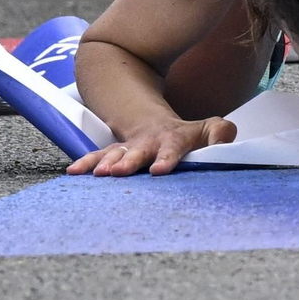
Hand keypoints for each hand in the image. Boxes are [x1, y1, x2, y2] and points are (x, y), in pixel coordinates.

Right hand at [65, 117, 237, 176]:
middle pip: (137, 152)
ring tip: (98, 174)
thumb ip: (220, 133)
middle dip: (128, 162)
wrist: (153, 125)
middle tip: (118, 171)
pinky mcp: (113, 156)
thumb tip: (224, 140)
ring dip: (105, 164)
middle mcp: (147, 144)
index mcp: (172, 139)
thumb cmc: (185, 136)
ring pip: (114, 154)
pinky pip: (97, 158)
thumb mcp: (208, 129)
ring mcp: (127, 149)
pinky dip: (85, 164)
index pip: (171, 148)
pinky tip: (73, 173)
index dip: (166, 159)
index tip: (159, 170)